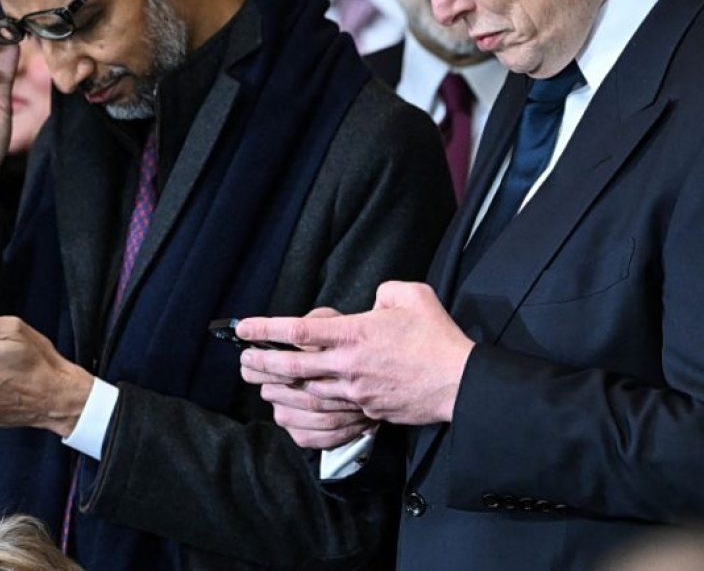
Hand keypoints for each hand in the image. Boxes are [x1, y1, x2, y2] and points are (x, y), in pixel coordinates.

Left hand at [238, 282, 475, 426]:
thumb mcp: (411, 295)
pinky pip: (331, 411)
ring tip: (261, 384)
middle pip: (293, 367)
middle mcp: (349, 365)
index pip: (299, 330)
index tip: (244, 328)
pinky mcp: (368, 411)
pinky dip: (310, 408)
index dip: (266, 328)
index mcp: (355, 333)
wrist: (461, 383)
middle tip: (243, 362)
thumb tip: (373, 301)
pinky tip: (298, 405)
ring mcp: (357, 392)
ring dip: (281, 389)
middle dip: (262, 363)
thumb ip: (385, 291)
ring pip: (308, 393)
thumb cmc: (437, 337)